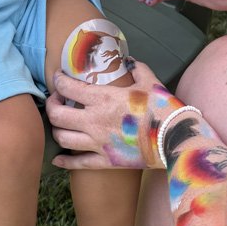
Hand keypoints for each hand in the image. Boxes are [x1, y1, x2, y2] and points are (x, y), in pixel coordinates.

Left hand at [46, 59, 176, 169]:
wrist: (176, 139)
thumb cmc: (163, 108)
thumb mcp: (150, 81)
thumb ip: (136, 68)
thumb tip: (129, 62)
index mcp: (103, 98)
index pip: (67, 88)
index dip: (58, 81)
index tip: (58, 78)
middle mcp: (94, 121)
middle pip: (56, 115)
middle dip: (50, 105)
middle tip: (55, 100)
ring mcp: (98, 143)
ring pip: (62, 138)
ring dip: (56, 130)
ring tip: (60, 124)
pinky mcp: (106, 161)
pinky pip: (78, 163)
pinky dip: (64, 162)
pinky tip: (57, 159)